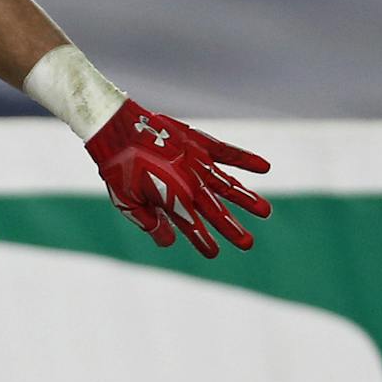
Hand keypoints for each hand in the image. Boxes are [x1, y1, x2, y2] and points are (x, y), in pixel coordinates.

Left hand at [84, 98, 270, 258]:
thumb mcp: (126, 202)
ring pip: (227, 184)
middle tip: (248, 244)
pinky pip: (226, 152)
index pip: (192, 227)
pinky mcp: (198, 142)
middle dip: (232, 228)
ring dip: (246, 198)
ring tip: (265, 211)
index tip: (213, 253)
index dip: (203, 241)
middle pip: (215, 210)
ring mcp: (197, 162)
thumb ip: (150, 222)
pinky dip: (246, 159)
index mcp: (172, 199)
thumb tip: (169, 242)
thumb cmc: (117, 167)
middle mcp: (189, 183)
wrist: (116, 128)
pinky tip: (265, 167)